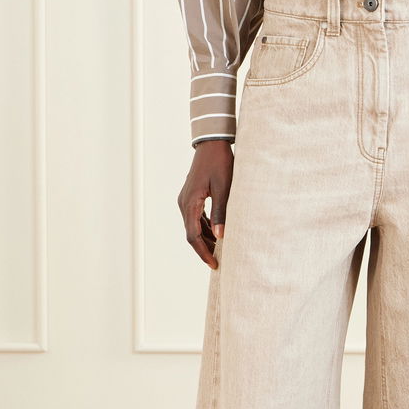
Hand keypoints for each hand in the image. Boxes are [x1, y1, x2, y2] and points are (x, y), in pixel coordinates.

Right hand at [177, 140, 233, 269]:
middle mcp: (184, 203)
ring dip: (206, 240)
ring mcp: (186, 200)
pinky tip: (218, 234)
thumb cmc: (220, 163)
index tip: (214, 264)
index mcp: (190, 203)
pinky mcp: (192, 197)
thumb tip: (221, 236)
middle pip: (192, 234)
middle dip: (205, 249)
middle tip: (220, 261)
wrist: (212, 144)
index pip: (193, 236)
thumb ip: (221, 212)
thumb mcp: (224, 188)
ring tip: (221, 251)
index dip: (203, 252)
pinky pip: (196, 218)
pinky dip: (206, 229)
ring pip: (194, 227)